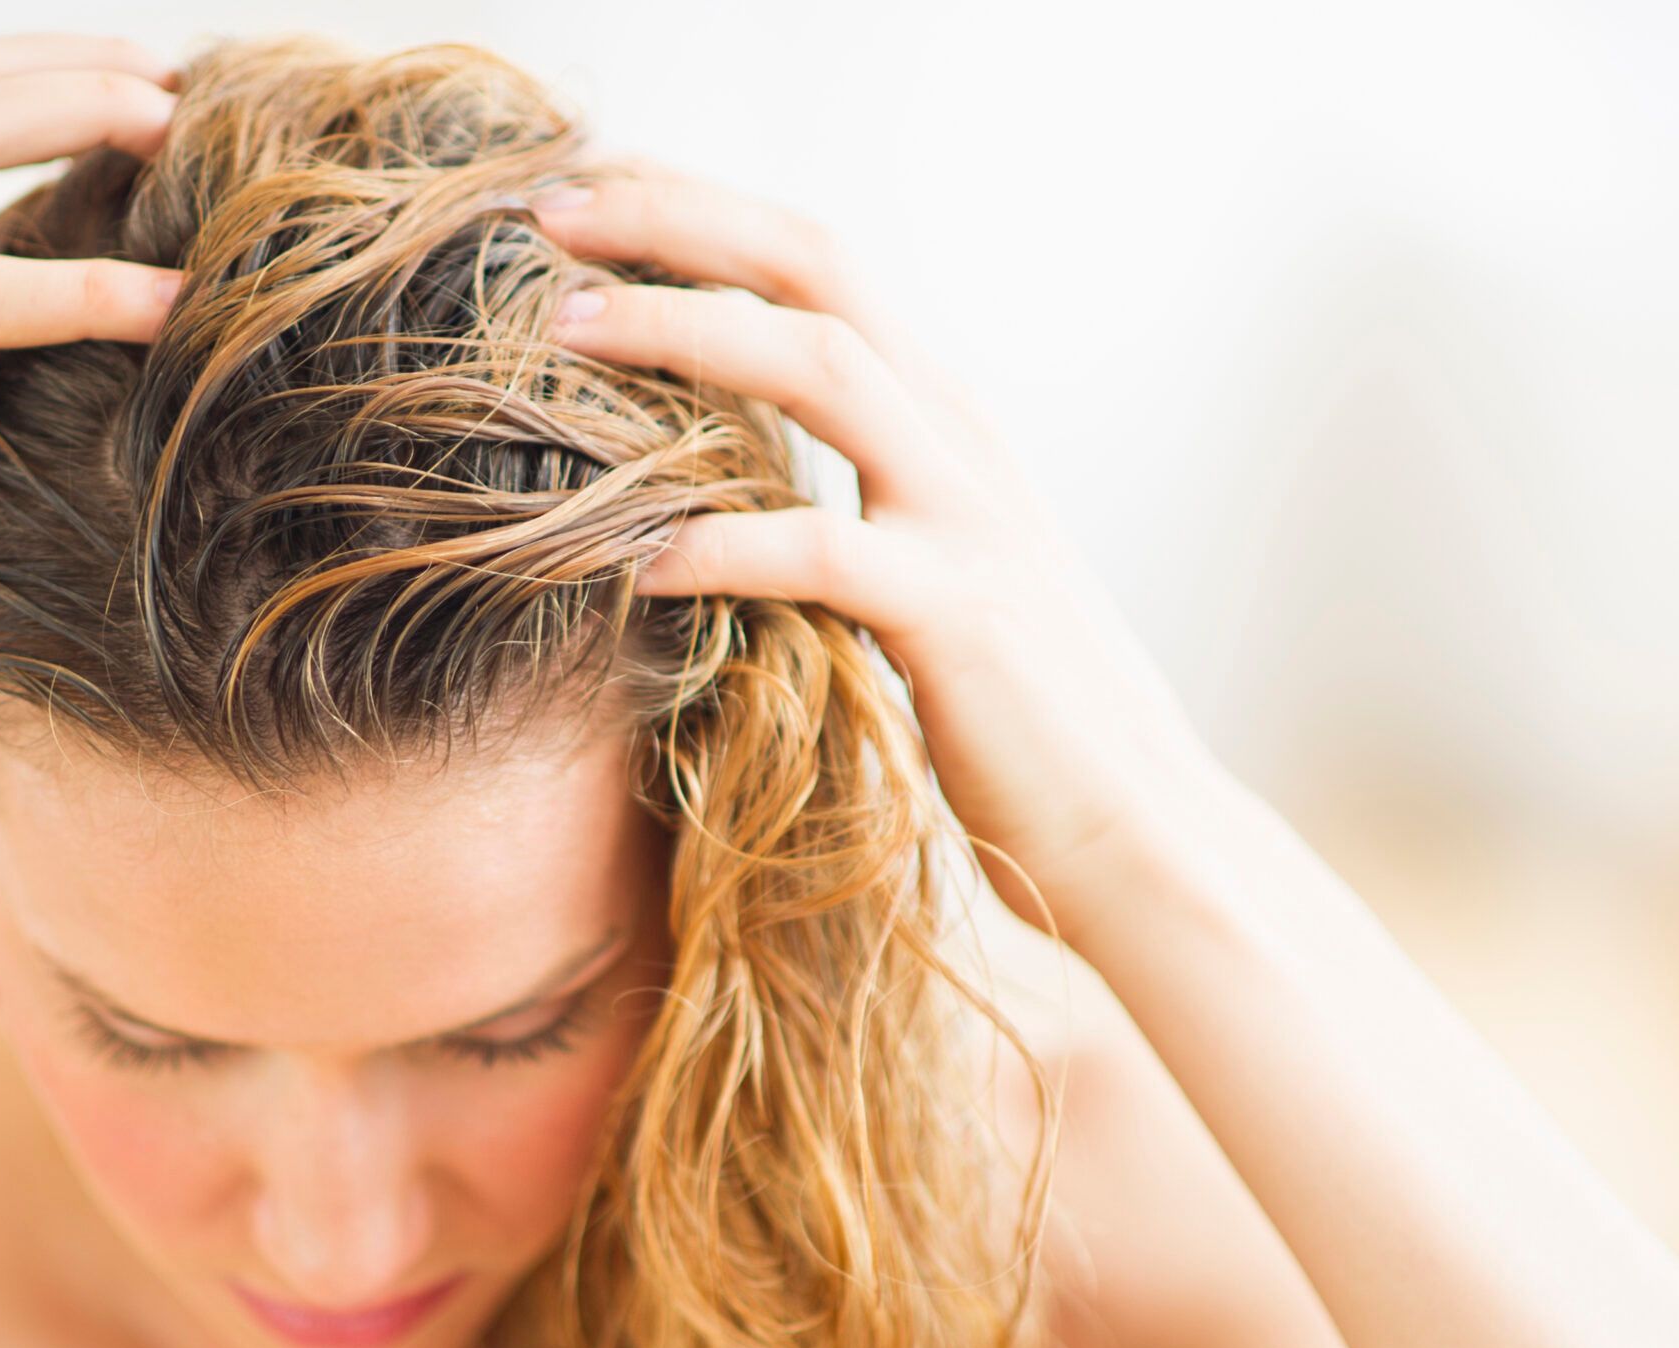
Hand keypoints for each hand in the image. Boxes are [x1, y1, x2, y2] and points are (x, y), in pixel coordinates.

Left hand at [528, 160, 1224, 942]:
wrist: (1134, 825)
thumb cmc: (1004, 710)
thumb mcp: (920, 567)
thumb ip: (845, 495)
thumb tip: (714, 474)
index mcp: (941, 412)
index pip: (814, 261)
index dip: (696, 208)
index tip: (578, 191)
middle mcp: (958, 432)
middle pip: (815, 266)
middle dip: (675, 220)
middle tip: (544, 208)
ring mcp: (966, 516)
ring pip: (822, 366)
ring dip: (681, 331)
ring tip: (560, 331)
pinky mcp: (958, 616)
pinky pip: (823, 550)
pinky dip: (720, 544)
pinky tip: (632, 564)